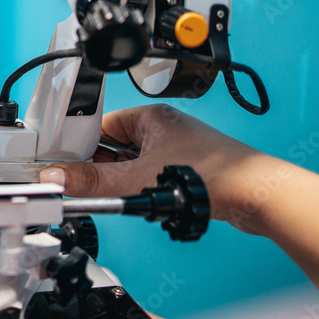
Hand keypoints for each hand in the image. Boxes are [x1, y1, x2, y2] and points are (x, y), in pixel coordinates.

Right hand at [39, 104, 276, 231]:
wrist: (259, 195)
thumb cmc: (213, 172)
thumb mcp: (137, 180)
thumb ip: (94, 182)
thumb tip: (59, 178)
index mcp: (149, 117)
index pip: (99, 124)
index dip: (79, 144)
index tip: (63, 162)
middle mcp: (162, 130)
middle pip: (114, 148)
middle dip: (103, 168)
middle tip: (95, 184)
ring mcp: (175, 151)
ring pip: (132, 167)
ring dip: (125, 183)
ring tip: (132, 193)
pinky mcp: (187, 172)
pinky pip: (150, 179)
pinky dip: (144, 191)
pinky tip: (149, 201)